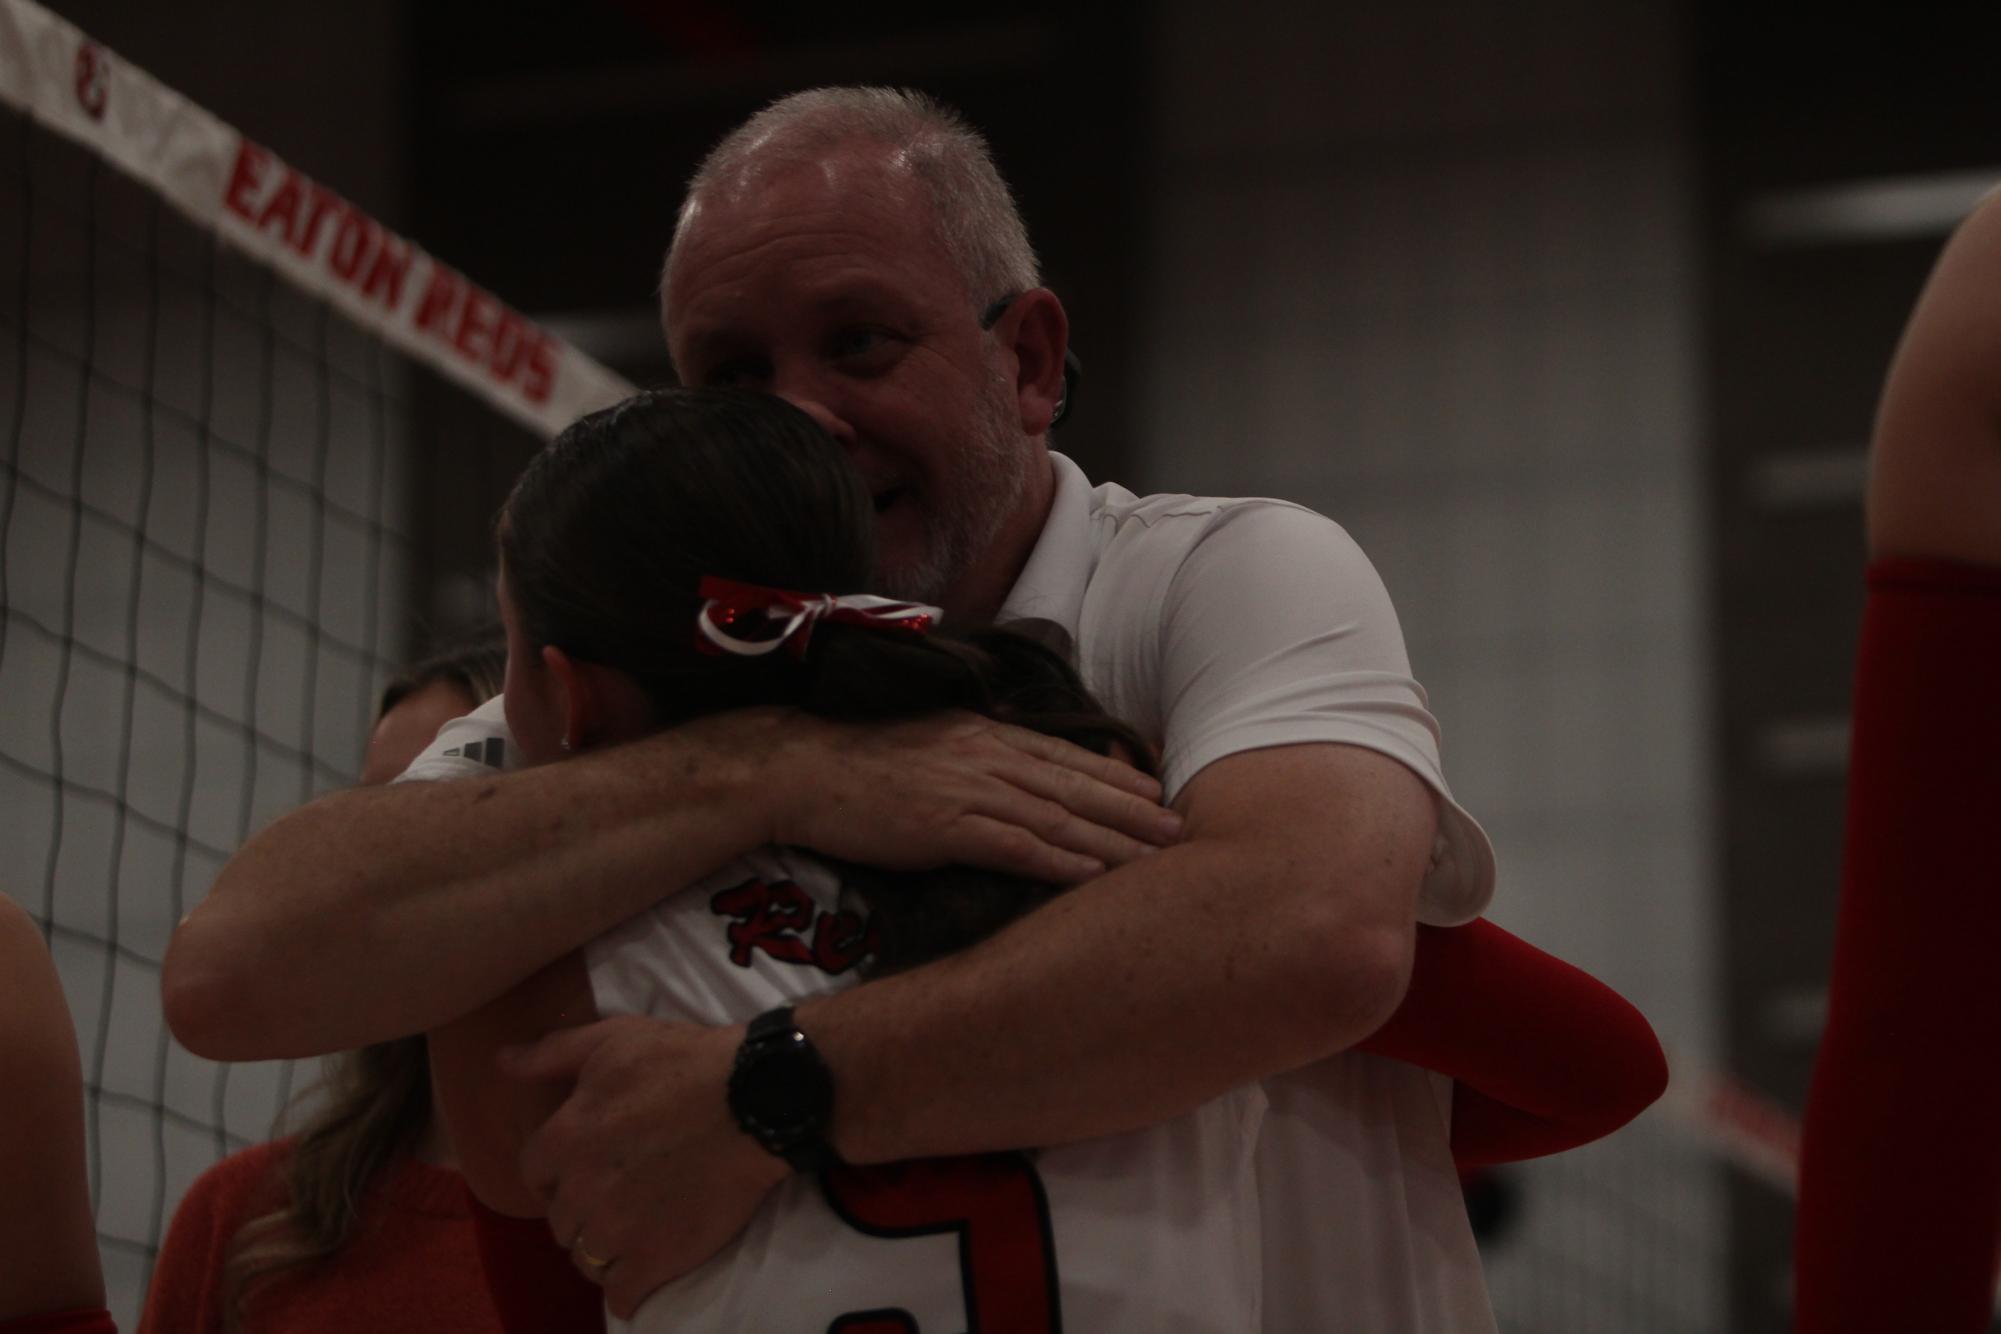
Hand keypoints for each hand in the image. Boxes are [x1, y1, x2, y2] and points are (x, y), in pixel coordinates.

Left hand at [501, 1016, 788, 1318]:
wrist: (755, 1100)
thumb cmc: (684, 1061)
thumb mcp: (613, 1039)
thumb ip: (552, 1054)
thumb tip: (501, 1062)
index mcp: (566, 1137)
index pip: (534, 1172)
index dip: (558, 1168)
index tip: (585, 1163)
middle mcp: (581, 1190)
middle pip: (559, 1219)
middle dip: (580, 1208)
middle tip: (617, 1193)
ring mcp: (616, 1230)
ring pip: (585, 1258)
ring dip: (602, 1247)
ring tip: (633, 1229)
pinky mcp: (655, 1260)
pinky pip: (620, 1294)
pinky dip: (627, 1286)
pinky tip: (643, 1269)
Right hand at [754, 710, 1181, 884]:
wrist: (801, 769)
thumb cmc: (858, 760)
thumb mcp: (928, 740)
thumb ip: (973, 751)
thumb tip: (1007, 756)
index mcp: (984, 734)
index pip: (1064, 756)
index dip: (1115, 776)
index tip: (1156, 791)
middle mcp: (985, 756)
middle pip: (1074, 786)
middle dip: (1131, 810)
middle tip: (1177, 830)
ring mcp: (967, 790)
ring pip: (1056, 816)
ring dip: (1111, 839)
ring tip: (1153, 859)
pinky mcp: (945, 826)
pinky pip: (1014, 846)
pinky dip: (1057, 860)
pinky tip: (1091, 875)